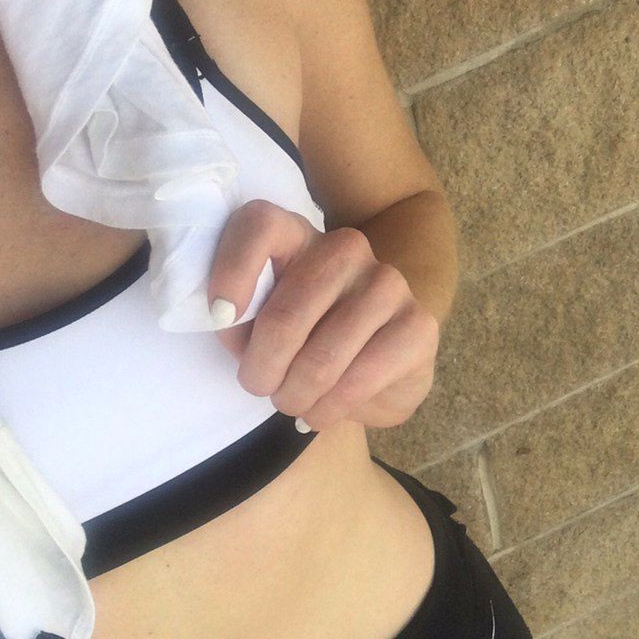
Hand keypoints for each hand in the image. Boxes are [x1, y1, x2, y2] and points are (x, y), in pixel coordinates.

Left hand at [207, 199, 440, 430]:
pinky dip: (329, 408)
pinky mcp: (418, 325)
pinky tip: (319, 414)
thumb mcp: (256, 326)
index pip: (260, 224)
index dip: (233, 269)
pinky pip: (361, 378)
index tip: (219, 316)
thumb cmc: (300, 342)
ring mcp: (387, 282)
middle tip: (258, 388)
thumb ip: (238, 318)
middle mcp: (345, 248)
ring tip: (289, 404)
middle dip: (262, 368)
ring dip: (295, 395)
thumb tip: (226, 319)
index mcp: (297, 235)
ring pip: (322, 355)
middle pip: (286, 313)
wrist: (372, 372)